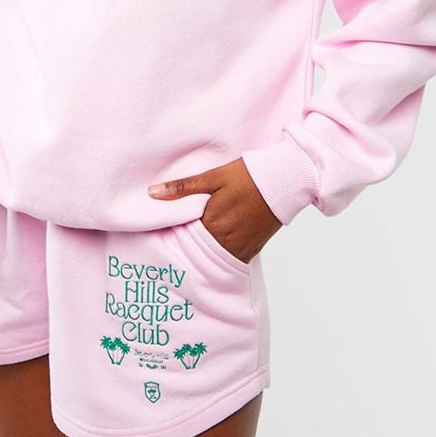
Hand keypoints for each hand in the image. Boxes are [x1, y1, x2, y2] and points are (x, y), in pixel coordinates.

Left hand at [148, 158, 283, 263]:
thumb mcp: (213, 176)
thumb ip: (182, 187)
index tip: (162, 230)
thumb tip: (151, 193)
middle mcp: (223, 240)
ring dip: (202, 252)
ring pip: (211, 258)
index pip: (181, 235)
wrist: (284, 182)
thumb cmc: (248, 176)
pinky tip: (213, 246)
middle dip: (185, 245)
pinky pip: (228, 260)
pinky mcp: (251, 251)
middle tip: (175, 238)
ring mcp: (238, 248)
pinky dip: (219, 256)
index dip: (172, 232)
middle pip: (195, 249)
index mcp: (210, 222)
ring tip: (193, 243)